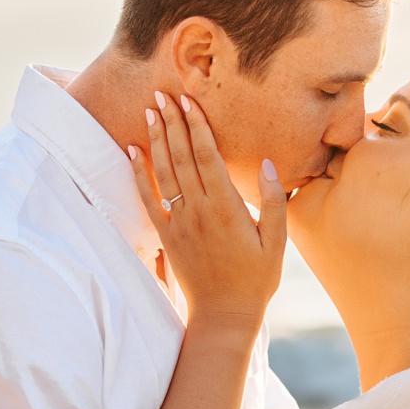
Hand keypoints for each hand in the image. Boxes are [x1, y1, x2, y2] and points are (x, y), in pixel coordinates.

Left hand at [130, 93, 287, 332]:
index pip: (207, 156)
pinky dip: (139, 173)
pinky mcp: (167, 236)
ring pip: (164, 172)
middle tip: (163, 92)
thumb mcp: (277, 243)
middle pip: (182, 156)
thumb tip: (267, 164)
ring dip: (156, 139)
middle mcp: (199, 210)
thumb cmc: (255, 280)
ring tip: (151, 110)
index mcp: (226, 208)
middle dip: (172, 122)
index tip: (189, 100)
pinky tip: (132, 150)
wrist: (223, 316)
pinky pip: (149, 199)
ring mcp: (179, 223)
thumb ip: (275, 202)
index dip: (197, 125)